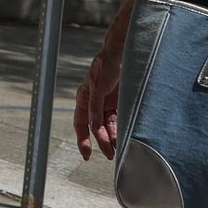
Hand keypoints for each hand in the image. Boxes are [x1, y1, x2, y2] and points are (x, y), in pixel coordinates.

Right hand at [73, 46, 122, 161]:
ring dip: (114, 137)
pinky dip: (122, 128)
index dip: (83, 140)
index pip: (81, 125)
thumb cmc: (106, 65)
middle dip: (103, 142)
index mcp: (84, 99)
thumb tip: (94, 127)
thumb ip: (95, 108)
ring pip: (110, 126)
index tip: (87, 154)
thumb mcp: (98, 87)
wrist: (123, 52)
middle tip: (110, 155)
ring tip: (120, 149)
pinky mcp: (120, 102)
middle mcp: (95, 104)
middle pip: (97, 128)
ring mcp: (108, 104)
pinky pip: (120, 119)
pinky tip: (126, 137)